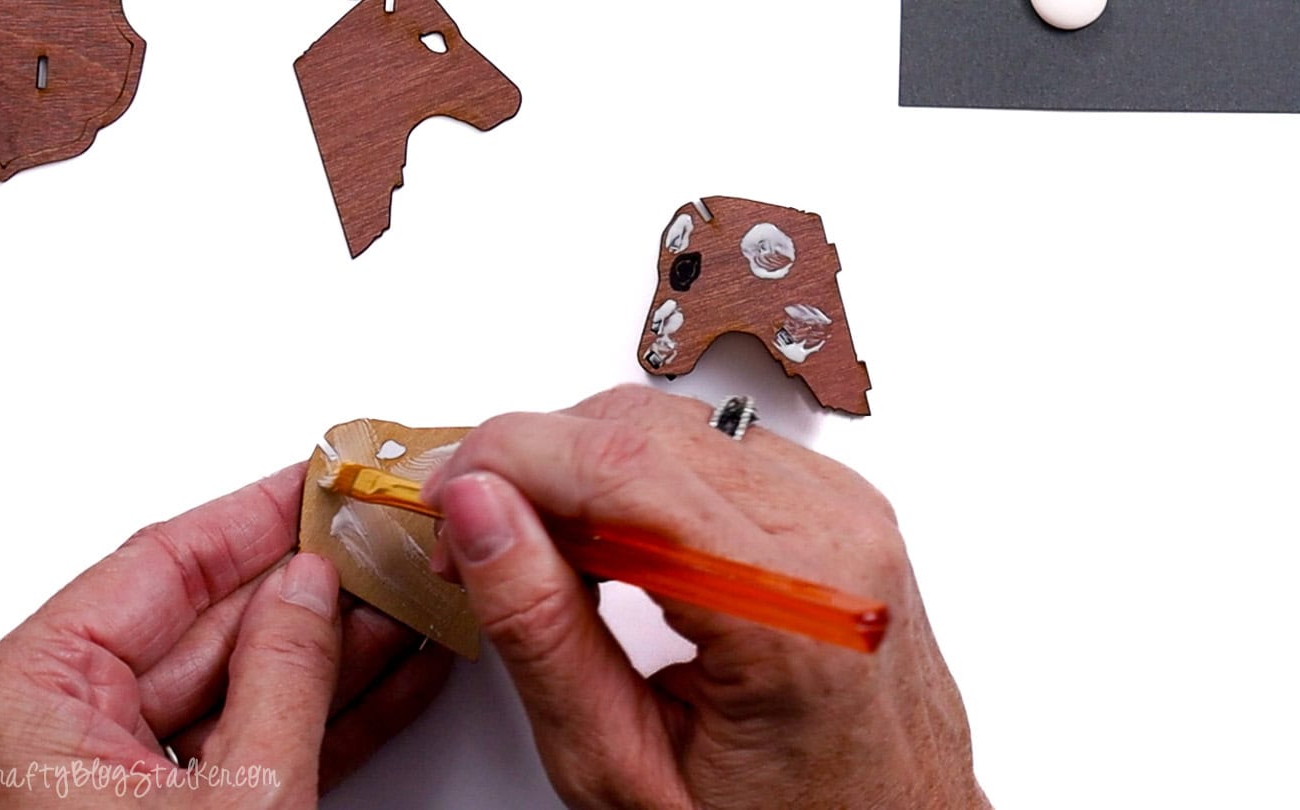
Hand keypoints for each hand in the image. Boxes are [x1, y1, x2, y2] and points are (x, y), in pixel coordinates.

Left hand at [0, 464, 451, 807]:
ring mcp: (118, 772)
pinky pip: (257, 733)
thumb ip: (283, 673)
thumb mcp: (238, 798)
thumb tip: (313, 586)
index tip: (323, 477)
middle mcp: (63, 722)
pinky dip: (332, 705)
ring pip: (246, 675)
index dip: (256, 515)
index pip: (160, 563)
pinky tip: (396, 666)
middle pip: (209, 616)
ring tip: (413, 596)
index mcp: (37, 693)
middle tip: (388, 538)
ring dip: (338, 640)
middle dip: (314, 581)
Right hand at [422, 386, 988, 808]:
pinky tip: (614, 545)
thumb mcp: (625, 768)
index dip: (511, 460)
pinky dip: (642, 478)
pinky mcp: (840, 508)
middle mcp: (838, 539)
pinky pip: (717, 447)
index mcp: (792, 611)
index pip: (624, 467)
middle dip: (535, 462)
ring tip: (545, 555)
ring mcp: (848, 514)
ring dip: (585, 468)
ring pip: (676, 422)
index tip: (450, 498)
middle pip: (646, 427)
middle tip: (480, 540)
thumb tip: (480, 512)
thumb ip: (543, 632)